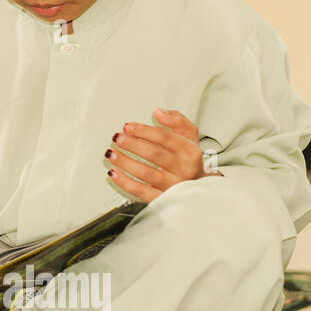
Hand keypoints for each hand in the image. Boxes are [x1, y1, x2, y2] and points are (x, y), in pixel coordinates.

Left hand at [104, 107, 222, 201]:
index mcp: (190, 152)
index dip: (143, 131)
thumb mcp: (190, 136)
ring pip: (145, 173)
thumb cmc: (189, 160)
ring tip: (111, 153)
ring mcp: (172, 186)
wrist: (200, 187)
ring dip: (125, 162)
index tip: (127, 127)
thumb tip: (158, 112)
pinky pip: (141, 191)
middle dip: (132, 145)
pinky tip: (113, 172)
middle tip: (117, 138)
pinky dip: (124, 182)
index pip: (164, 137)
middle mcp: (183, 169)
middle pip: (154, 154)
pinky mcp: (162, 198)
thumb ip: (177, 120)